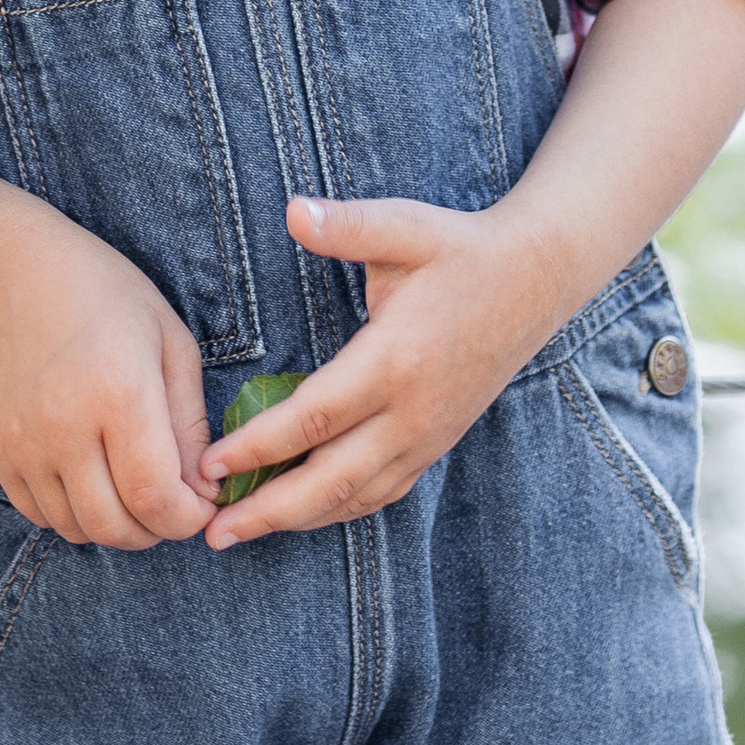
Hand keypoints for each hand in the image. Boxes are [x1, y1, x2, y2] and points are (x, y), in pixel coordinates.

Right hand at [0, 156, 213, 550]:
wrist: (8, 271)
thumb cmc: (101, 294)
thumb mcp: (169, 338)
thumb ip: (190, 420)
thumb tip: (201, 487)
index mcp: (119, 391)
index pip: (156, 496)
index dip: (188, 518)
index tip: (203, 503)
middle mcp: (65, 426)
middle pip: (116, 527)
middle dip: (157, 530)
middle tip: (173, 503)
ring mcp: (24, 443)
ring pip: (78, 529)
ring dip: (116, 527)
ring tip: (134, 491)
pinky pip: (41, 516)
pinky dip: (75, 515)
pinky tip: (93, 481)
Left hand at [196, 191, 570, 547]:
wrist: (534, 280)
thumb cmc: (460, 250)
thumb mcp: (405, 227)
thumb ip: (347, 225)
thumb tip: (292, 210)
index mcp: (394, 361)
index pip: (314, 417)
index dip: (260, 447)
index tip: (210, 463)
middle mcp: (412, 412)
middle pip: (331, 479)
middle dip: (268, 510)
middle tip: (212, 534)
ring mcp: (427, 436)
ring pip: (356, 496)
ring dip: (297, 520)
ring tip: (242, 533)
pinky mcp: (436, 443)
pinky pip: (382, 492)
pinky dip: (339, 510)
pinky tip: (303, 514)